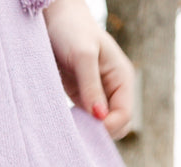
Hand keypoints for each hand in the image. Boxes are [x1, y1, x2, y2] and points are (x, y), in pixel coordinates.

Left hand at [41, 0, 134, 139]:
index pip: (125, 115)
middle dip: (100, 132)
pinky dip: (79, 127)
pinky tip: (66, 124)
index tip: (87, 127)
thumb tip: (99, 116)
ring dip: (88, 132)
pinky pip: (86, 122)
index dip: (109, 126)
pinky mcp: (83, 99)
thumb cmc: (72, 30)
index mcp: (122, 78)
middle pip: (117, 126)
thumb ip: (91, 86)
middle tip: (77, 130)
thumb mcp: (83, 56)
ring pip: (101, 127)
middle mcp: (114, 90)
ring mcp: (99, 96)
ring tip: (70, 127)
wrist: (55, 19)